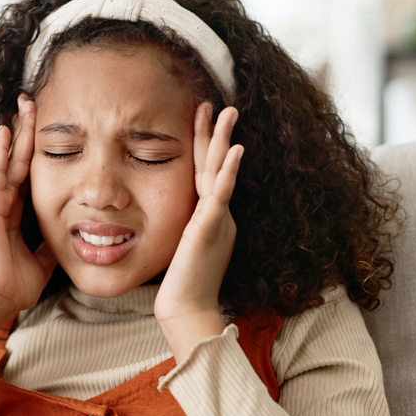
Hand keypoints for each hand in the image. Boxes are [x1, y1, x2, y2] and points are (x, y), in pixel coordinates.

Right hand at [0, 94, 57, 321]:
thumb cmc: (12, 286)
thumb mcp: (41, 262)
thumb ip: (49, 248)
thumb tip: (68, 243)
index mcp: (13, 214)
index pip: (26, 174)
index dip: (33, 152)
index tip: (43, 131)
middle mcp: (1, 203)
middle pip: (16, 159)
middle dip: (25, 132)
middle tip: (32, 104)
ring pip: (7, 158)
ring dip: (16, 132)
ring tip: (22, 106)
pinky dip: (2, 150)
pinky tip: (7, 130)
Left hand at [154, 103, 242, 360]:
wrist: (186, 310)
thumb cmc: (182, 285)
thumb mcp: (183, 247)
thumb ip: (186, 228)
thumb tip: (180, 219)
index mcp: (210, 217)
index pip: (207, 174)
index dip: (205, 147)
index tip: (203, 120)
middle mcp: (218, 215)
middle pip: (216, 166)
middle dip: (218, 134)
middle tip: (221, 105)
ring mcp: (216, 220)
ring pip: (220, 173)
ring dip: (224, 142)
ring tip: (228, 113)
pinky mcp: (209, 229)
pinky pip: (221, 195)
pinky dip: (228, 172)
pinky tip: (234, 151)